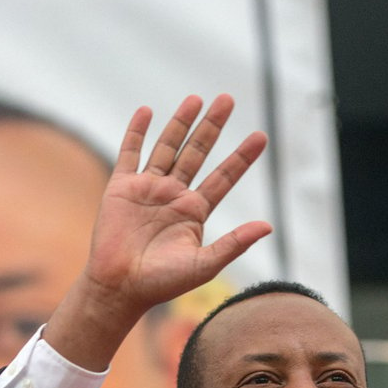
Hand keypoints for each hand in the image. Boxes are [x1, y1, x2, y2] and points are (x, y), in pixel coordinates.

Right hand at [47, 94, 270, 370]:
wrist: (119, 288)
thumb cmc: (162, 283)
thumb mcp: (205, 265)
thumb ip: (234, 243)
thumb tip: (268, 226)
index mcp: (194, 212)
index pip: (224, 177)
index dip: (242, 157)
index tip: (260, 137)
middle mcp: (173, 195)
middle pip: (197, 153)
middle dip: (212, 127)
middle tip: (228, 100)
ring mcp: (147, 189)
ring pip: (167, 147)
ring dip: (181, 123)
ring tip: (197, 99)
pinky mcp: (121, 188)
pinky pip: (130, 153)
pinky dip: (137, 132)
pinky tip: (147, 111)